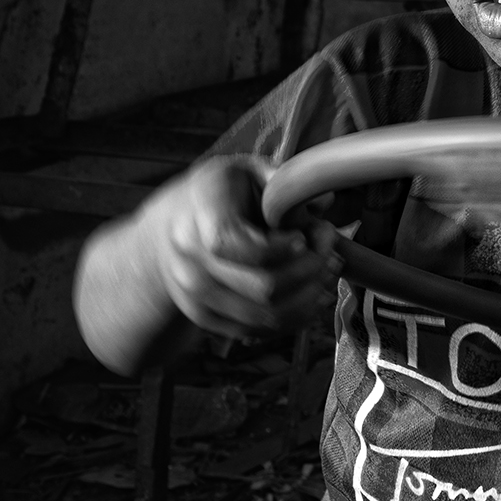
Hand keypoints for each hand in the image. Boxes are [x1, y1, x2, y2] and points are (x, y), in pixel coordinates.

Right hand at [149, 155, 338, 339]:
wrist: (170, 228)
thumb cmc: (218, 195)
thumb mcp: (244, 171)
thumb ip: (282, 180)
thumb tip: (324, 202)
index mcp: (198, 217)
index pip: (233, 245)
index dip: (277, 248)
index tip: (303, 236)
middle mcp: (190, 262)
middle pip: (262, 287)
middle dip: (310, 270)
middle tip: (330, 248)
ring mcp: (195, 296)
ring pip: (265, 316)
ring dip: (309, 296)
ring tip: (329, 269)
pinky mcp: (206, 318)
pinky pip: (257, 330)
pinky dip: (295, 316)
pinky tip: (314, 292)